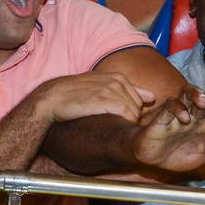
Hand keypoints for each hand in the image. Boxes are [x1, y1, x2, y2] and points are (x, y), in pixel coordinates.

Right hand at [34, 71, 155, 123]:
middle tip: (115, 126)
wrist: (53, 98)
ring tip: (112, 127)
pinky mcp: (105, 100)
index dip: (132, 113)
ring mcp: (111, 90)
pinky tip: (112, 127)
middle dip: (131, 119)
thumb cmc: (75, 95)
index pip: (139, 100)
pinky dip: (124, 123)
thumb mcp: (101, 87)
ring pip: (134, 112)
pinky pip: (127, 114)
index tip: (119, 121)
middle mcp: (117, 81)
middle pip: (138, 107)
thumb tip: (152, 97)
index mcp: (118, 77)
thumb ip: (128, 90)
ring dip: (127, 123)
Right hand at [130, 86, 204, 172]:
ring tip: (204, 102)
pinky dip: (177, 109)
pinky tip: (184, 118)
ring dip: (196, 95)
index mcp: (204, 123)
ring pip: (187, 94)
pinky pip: (170, 106)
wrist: (151, 160)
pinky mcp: (162, 117)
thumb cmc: (176, 155)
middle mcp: (192, 115)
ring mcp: (177, 115)